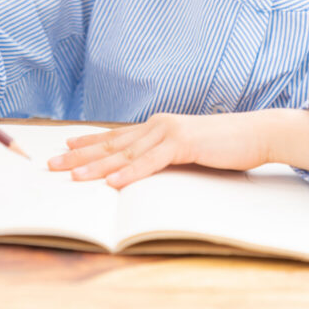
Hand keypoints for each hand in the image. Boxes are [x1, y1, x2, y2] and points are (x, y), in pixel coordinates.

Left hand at [47, 112, 272, 188]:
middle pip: (111, 144)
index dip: (87, 142)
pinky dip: (131, 174)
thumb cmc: (224, 145)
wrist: (256, 134)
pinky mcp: (184, 144)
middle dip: (79, 155)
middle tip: (51, 164)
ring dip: (96, 167)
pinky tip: (112, 183)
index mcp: (156, 127)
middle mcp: (157, 125)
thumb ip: (165, 156)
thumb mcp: (187, 151)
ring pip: (125, 154)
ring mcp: (169, 132)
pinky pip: (151, 163)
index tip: (64, 147)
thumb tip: (144, 170)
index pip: (115, 136)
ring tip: (72, 176)